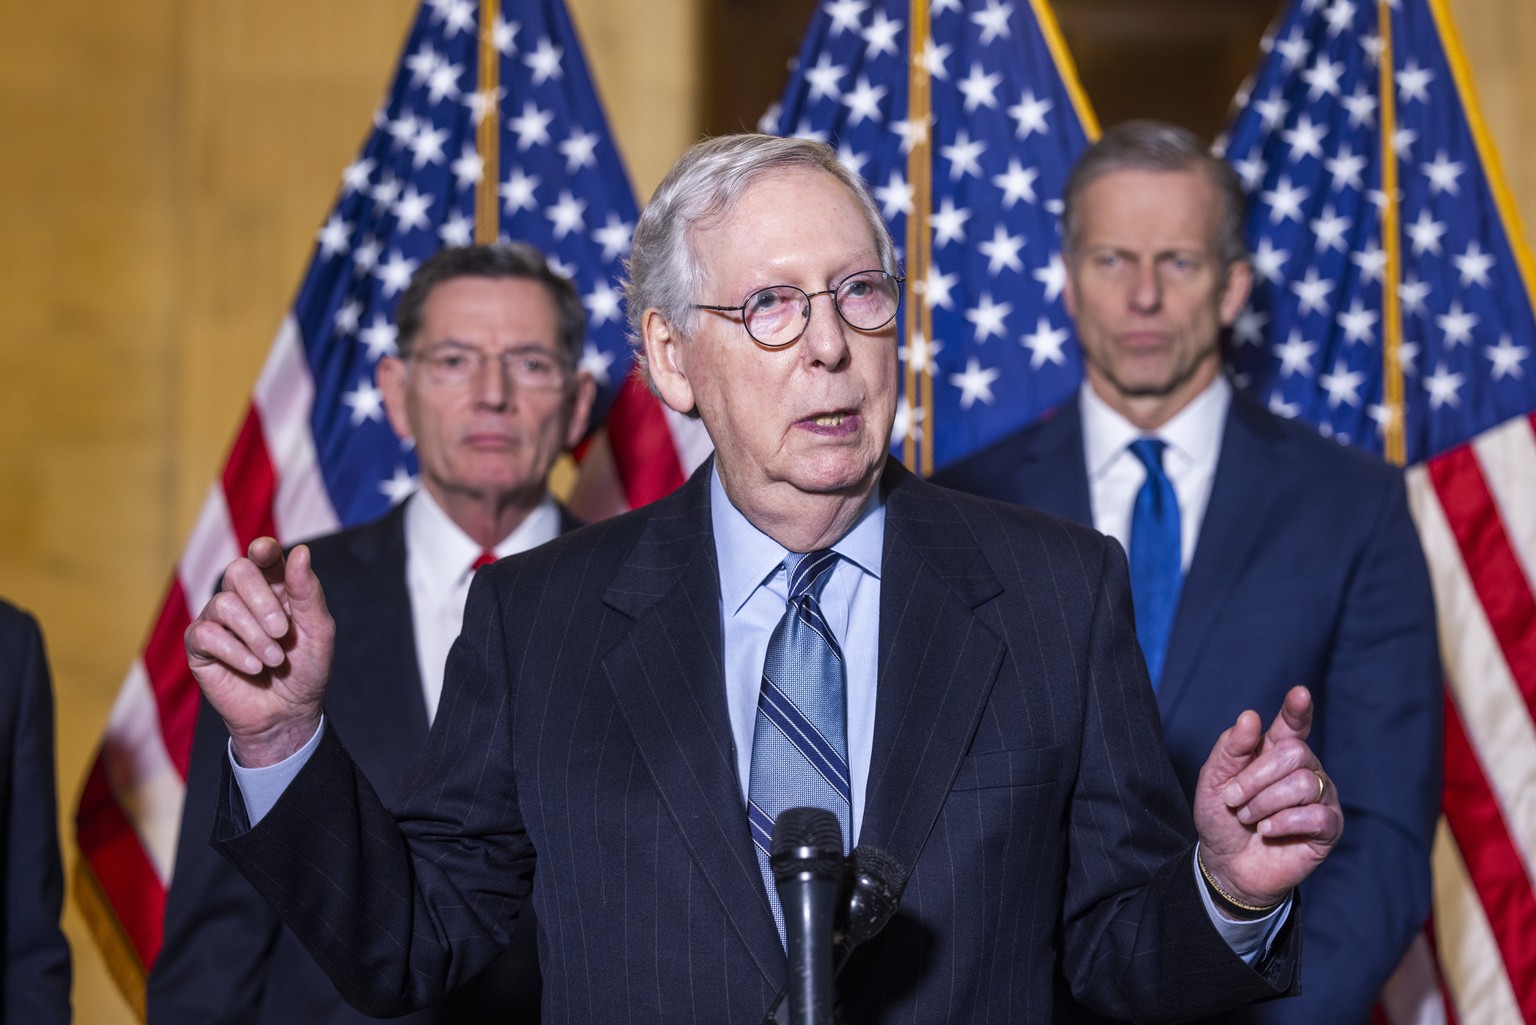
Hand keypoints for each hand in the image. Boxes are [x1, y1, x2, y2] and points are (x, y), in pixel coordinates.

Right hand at [184, 538, 334, 766]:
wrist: (289, 713)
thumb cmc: (306, 669)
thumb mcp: (317, 630)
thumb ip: (307, 592)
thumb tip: (299, 550)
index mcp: (275, 587)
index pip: (262, 556)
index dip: (261, 550)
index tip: (264, 552)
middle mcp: (243, 598)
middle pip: (237, 572)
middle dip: (262, 602)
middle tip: (282, 632)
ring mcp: (217, 620)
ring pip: (223, 604)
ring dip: (254, 635)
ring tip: (274, 660)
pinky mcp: (199, 646)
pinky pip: (206, 634)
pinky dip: (235, 652)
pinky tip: (254, 668)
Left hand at [1192, 685, 1343, 908]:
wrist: (1226, 865)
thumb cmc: (1222, 818)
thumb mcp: (1214, 781)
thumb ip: (1230, 749)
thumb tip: (1251, 717)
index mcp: (1276, 751)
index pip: (1294, 724)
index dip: (1298, 709)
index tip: (1299, 693)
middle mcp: (1304, 769)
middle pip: (1294, 753)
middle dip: (1255, 777)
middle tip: (1233, 799)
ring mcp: (1319, 797)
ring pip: (1303, 783)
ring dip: (1264, 802)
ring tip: (1248, 818)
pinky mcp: (1329, 828)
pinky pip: (1315, 816)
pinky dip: (1283, 823)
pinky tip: (1268, 831)